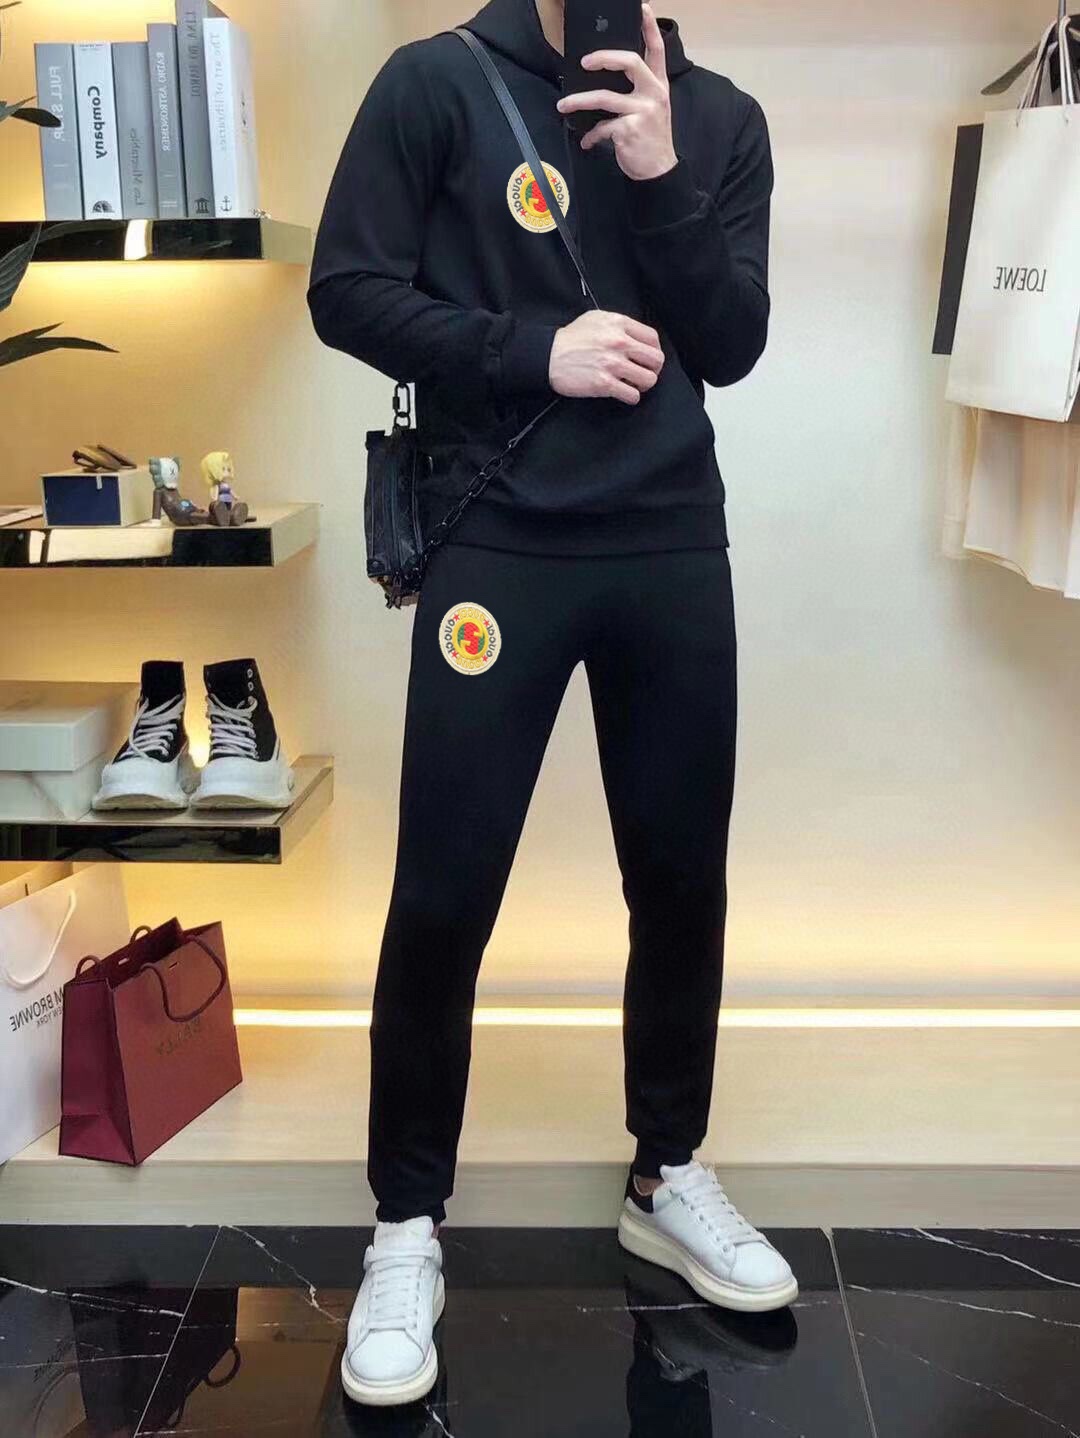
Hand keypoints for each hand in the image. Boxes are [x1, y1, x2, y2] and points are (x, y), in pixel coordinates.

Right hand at [549, 309, 664, 404]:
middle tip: (644, 373)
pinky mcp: (604, 384)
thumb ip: (618, 325)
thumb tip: (635, 337)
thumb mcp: (596, 319)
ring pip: (648, 379)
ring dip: (643, 385)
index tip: (648, 358)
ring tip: (633, 384)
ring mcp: (612, 364)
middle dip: (653, 369)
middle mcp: (619, 342)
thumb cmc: (570, 338)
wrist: (548, 355)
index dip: (654, 351)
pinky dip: (631, 397)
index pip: (653, 338)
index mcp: (619, 324)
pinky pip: (632, 395)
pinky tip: (623, 393)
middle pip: (656, 359)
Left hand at [555, 3, 677, 181]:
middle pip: (630, 62)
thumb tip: (606, 78)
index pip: (657, 49)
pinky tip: (588, 141)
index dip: (649, 27)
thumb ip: (637, 90)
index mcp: (658, 85)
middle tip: (585, 62)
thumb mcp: (651, 109)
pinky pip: (602, 127)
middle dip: (604, 57)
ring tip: (563, 105)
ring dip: (579, 101)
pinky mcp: (629, 130)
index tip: (642, 7)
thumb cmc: (650, 138)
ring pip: (605, 97)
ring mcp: (642, 111)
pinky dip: (592, 135)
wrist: (659, 171)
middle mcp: (653, 94)